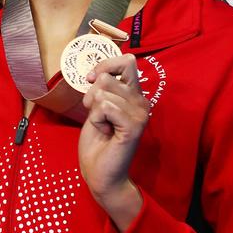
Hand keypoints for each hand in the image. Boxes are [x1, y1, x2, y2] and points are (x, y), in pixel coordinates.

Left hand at [78, 53, 148, 231]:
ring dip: (93, 110)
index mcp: (135, 95)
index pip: (126, 61)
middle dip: (92, 93)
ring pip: (102, 91)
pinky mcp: (134, 126)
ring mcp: (140, 114)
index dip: (104, 66)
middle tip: (96, 113)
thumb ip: (102, 88)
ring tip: (103, 125)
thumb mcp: (97, 107)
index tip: (90, 80)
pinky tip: (105, 132)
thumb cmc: (98, 141)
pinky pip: (105, 106)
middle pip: (108, 76)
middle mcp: (142, 101)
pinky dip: (96, 119)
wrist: (100, 171)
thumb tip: (96, 73)